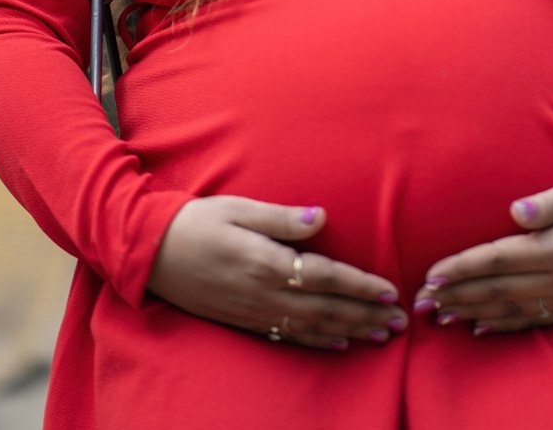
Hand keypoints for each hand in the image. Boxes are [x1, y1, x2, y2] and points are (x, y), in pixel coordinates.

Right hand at [147, 195, 407, 349]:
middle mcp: (264, 292)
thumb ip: (281, 217)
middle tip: (401, 320)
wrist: (151, 252)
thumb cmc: (197, 221)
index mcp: (266, 261)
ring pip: (312, 327)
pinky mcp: (244, 321)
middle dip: (366, 314)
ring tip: (382, 335)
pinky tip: (338, 344)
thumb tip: (322, 217)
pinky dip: (317, 343)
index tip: (390, 290)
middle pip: (325, 308)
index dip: (359, 286)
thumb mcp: (239, 208)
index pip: (325, 277)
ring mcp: (254, 312)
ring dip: (350, 331)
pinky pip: (288, 337)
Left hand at [415, 172, 552, 334]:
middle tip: (420, 303)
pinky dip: (503, 326)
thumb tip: (515, 211)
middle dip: (456, 296)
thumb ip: (549, 203)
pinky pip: (533, 321)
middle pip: (497, 289)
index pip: (498, 259)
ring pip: (510, 310)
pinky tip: (480, 328)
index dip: (463, 268)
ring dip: (472, 313)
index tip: (431, 274)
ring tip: (439, 317)